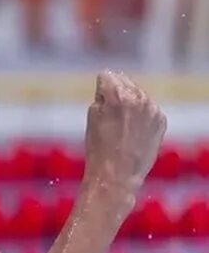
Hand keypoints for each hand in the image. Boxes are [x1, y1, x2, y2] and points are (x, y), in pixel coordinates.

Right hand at [84, 71, 167, 197]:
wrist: (116, 176)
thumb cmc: (98, 150)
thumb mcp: (92, 119)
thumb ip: (101, 97)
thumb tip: (108, 87)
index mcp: (116, 95)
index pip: (107, 76)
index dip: (100, 88)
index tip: (99, 102)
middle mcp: (138, 97)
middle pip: (125, 82)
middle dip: (117, 93)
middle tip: (111, 115)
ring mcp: (152, 109)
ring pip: (139, 96)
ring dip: (130, 105)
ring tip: (122, 127)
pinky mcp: (161, 120)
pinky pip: (149, 110)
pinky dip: (141, 117)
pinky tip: (133, 133)